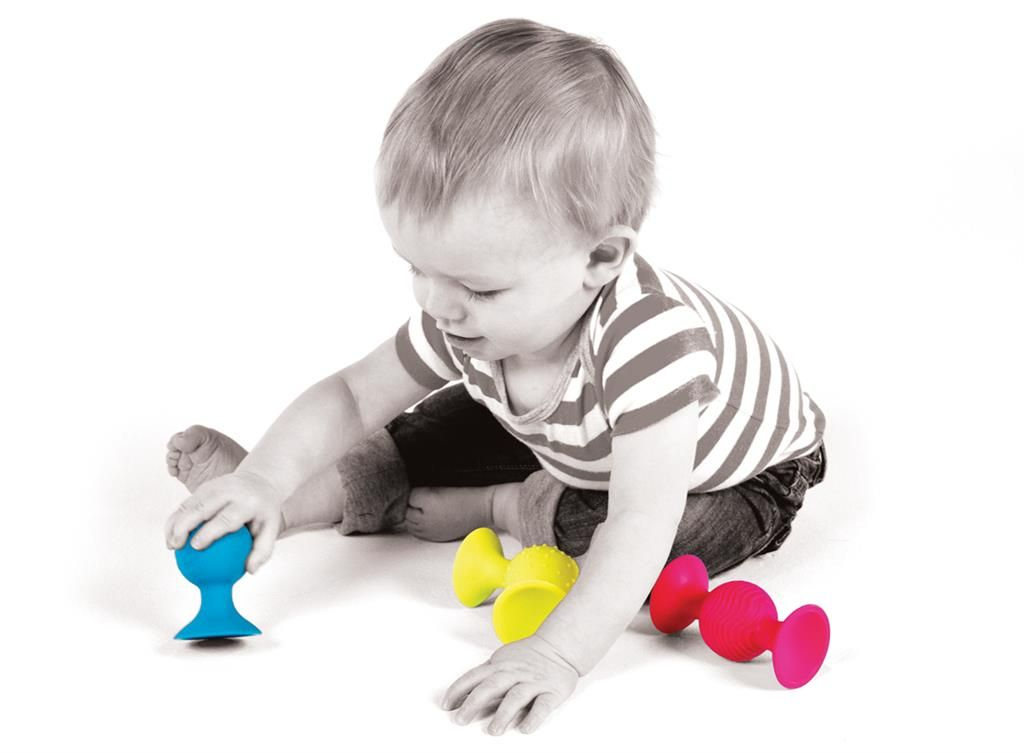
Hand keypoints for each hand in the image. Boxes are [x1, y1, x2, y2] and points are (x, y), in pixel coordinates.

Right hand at [164, 469, 286, 573]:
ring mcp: (216, 486)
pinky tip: (171, 535)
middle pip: (202, 508)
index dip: (208, 531)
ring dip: (175, 522)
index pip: (225, 518)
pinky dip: (176, 517)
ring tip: (170, 544)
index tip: (195, 546)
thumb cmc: (264, 513)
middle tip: (175, 546)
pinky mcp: (206, 486)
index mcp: (247, 502)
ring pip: (189, 504)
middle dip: (184, 525)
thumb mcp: (272, 529)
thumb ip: (262, 551)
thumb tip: (250, 571)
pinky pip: (187, 502)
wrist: (260, 482)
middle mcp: (230, 491)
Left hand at [442, 634, 579, 734]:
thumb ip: (487, 676)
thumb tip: (463, 696)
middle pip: (491, 686)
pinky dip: (534, 718)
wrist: (559, 646)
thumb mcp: (504, 660)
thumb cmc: (528, 657)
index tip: (446, 705)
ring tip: (493, 730)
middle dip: (473, 703)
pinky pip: (543, 705)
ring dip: (503, 714)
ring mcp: (534, 682)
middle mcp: (515, 673)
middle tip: (461, 720)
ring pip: (516, 696)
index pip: (474, 676)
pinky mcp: (552, 691)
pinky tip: (525, 729)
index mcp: (500, 665)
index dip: (458, 690)